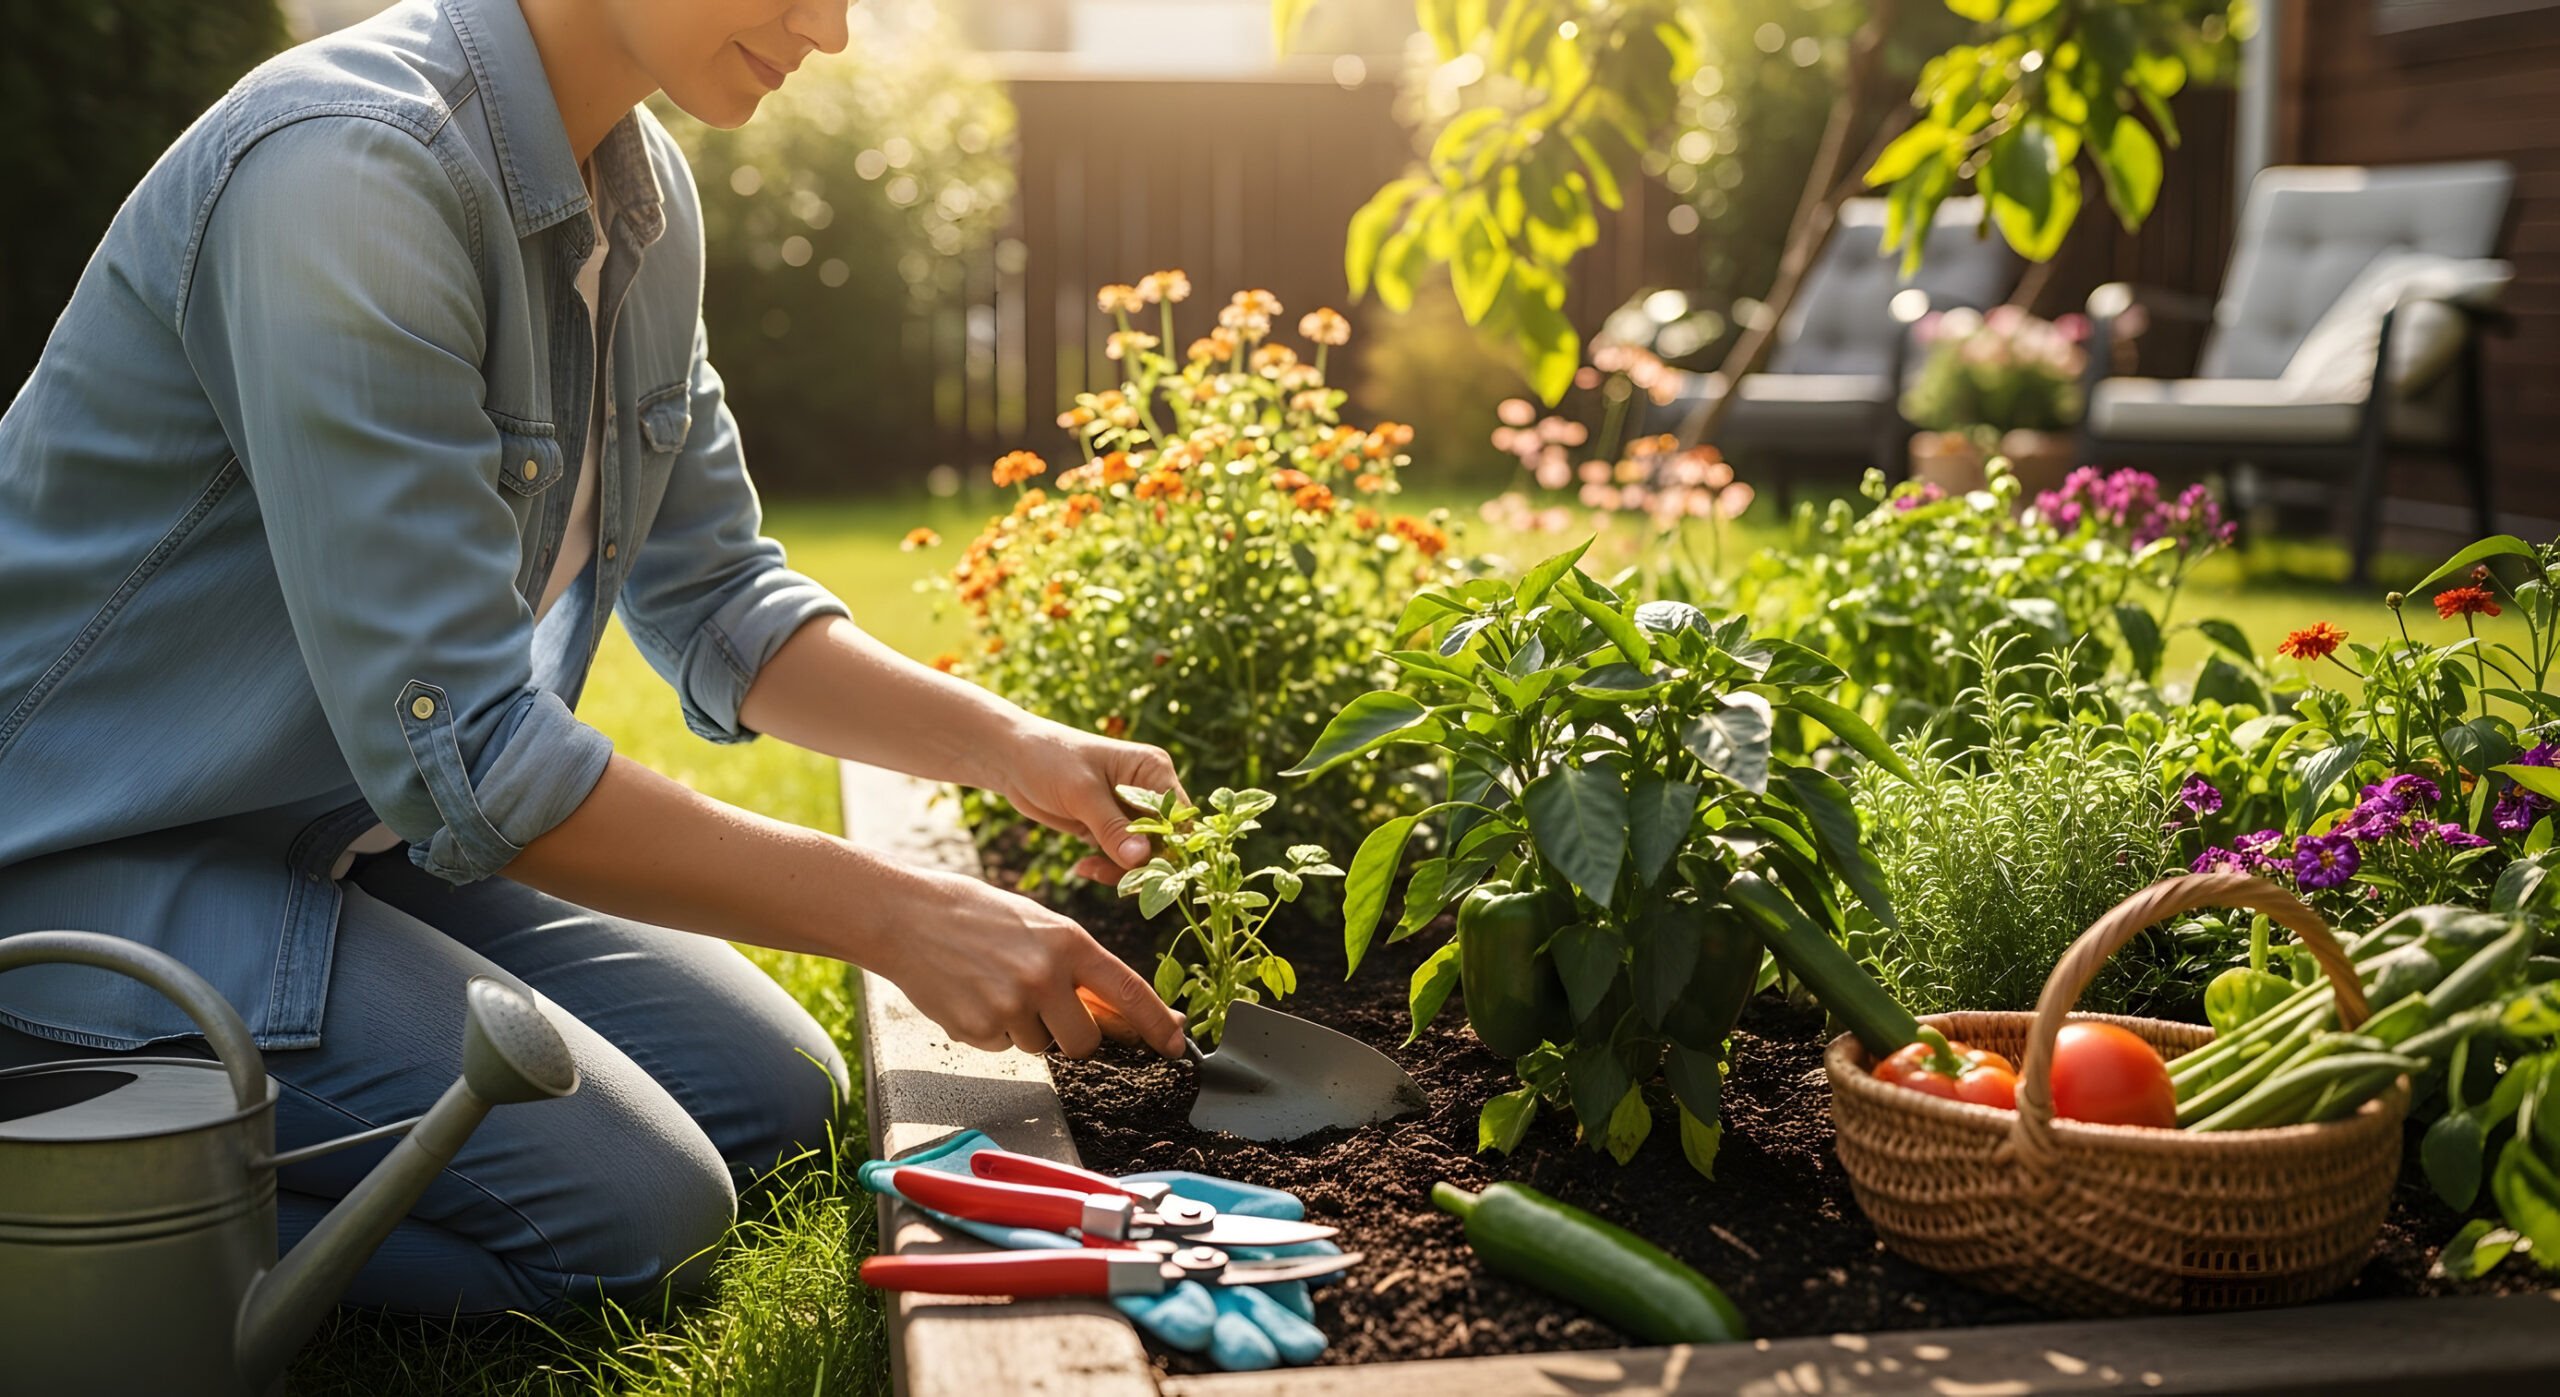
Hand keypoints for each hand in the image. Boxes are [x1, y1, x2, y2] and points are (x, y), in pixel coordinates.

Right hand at [872, 866, 1185, 1058]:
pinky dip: (990, 1030)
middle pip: (1085, 1041)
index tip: (1176, 1044)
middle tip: (1044, 1007)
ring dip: (1024, 1028)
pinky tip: (971, 995)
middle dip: (1073, 1036)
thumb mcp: (1039, 925)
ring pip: (1040, 1046)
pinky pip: (1001, 1047)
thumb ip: (1076, 966)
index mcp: (1069, 943)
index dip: (1157, 1023)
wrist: (908, 916)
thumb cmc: (977, 915)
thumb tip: (1114, 1011)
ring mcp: (1011, 1006)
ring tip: (994, 986)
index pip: (1129, 991)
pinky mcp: (978, 1029)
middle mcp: (1045, 977)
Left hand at [990, 716, 1186, 883]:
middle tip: (1113, 879)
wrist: (1012, 758)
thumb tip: (1141, 860)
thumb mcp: (1082, 794)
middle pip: (1166, 843)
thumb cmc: (1049, 759)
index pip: (1179, 819)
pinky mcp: (1111, 827)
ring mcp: (1130, 811)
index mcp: (1153, 771)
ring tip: (1088, 869)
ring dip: (1121, 871)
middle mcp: (1149, 790)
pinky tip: (1082, 866)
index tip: (1145, 872)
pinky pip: (1122, 858)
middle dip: (1142, 865)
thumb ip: (1113, 828)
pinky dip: (1107, 868)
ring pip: (1144, 856)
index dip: (1169, 848)